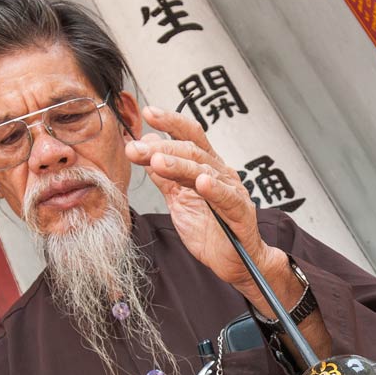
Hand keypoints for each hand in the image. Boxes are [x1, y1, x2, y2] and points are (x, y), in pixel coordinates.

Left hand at [125, 105, 290, 299]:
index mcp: (206, 167)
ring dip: (179, 164)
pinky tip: (202, 183)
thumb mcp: (179, 200)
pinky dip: (215, 189)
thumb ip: (165, 177)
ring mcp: (232, 192)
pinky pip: (228, 198)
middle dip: (161, 148)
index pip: (189, 136)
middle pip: (192, 151)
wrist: (235, 262)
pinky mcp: (240, 214)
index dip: (170, 122)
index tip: (147, 113)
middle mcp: (220, 173)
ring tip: (156, 160)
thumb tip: (147, 150)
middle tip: (135, 148)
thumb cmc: (211, 230)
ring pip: (205, 171)